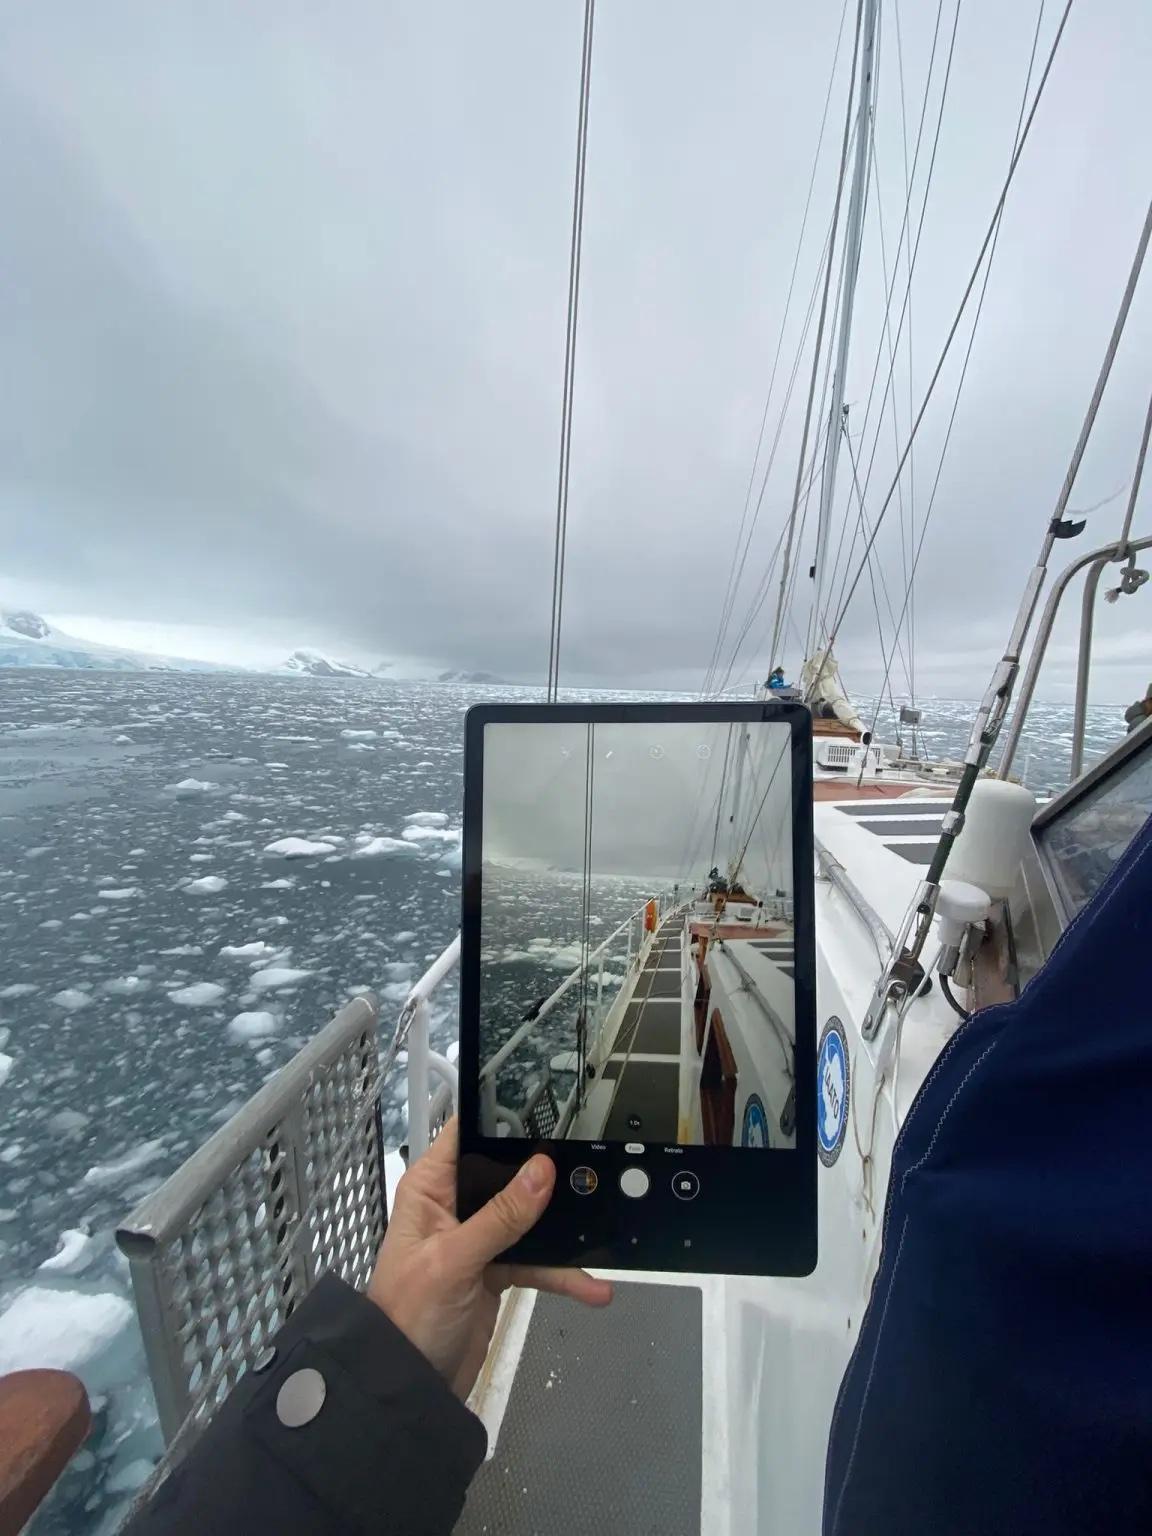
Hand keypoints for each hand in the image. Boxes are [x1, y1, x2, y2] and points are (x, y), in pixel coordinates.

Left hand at [367, 1118, 612, 1398]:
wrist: (408, 1389)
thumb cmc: (410, 1315)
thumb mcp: (454, 1262)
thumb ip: (501, 1217)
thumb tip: (543, 1169)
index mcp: (431, 1189)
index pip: (466, 1136)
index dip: (502, 1119)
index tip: (549, 1109)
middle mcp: (455, 1206)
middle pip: (507, 1174)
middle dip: (547, 1175)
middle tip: (593, 1166)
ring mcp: (478, 1239)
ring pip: (529, 1220)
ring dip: (563, 1231)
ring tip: (603, 1232)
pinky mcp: (496, 1272)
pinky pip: (536, 1262)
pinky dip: (562, 1274)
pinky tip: (592, 1288)